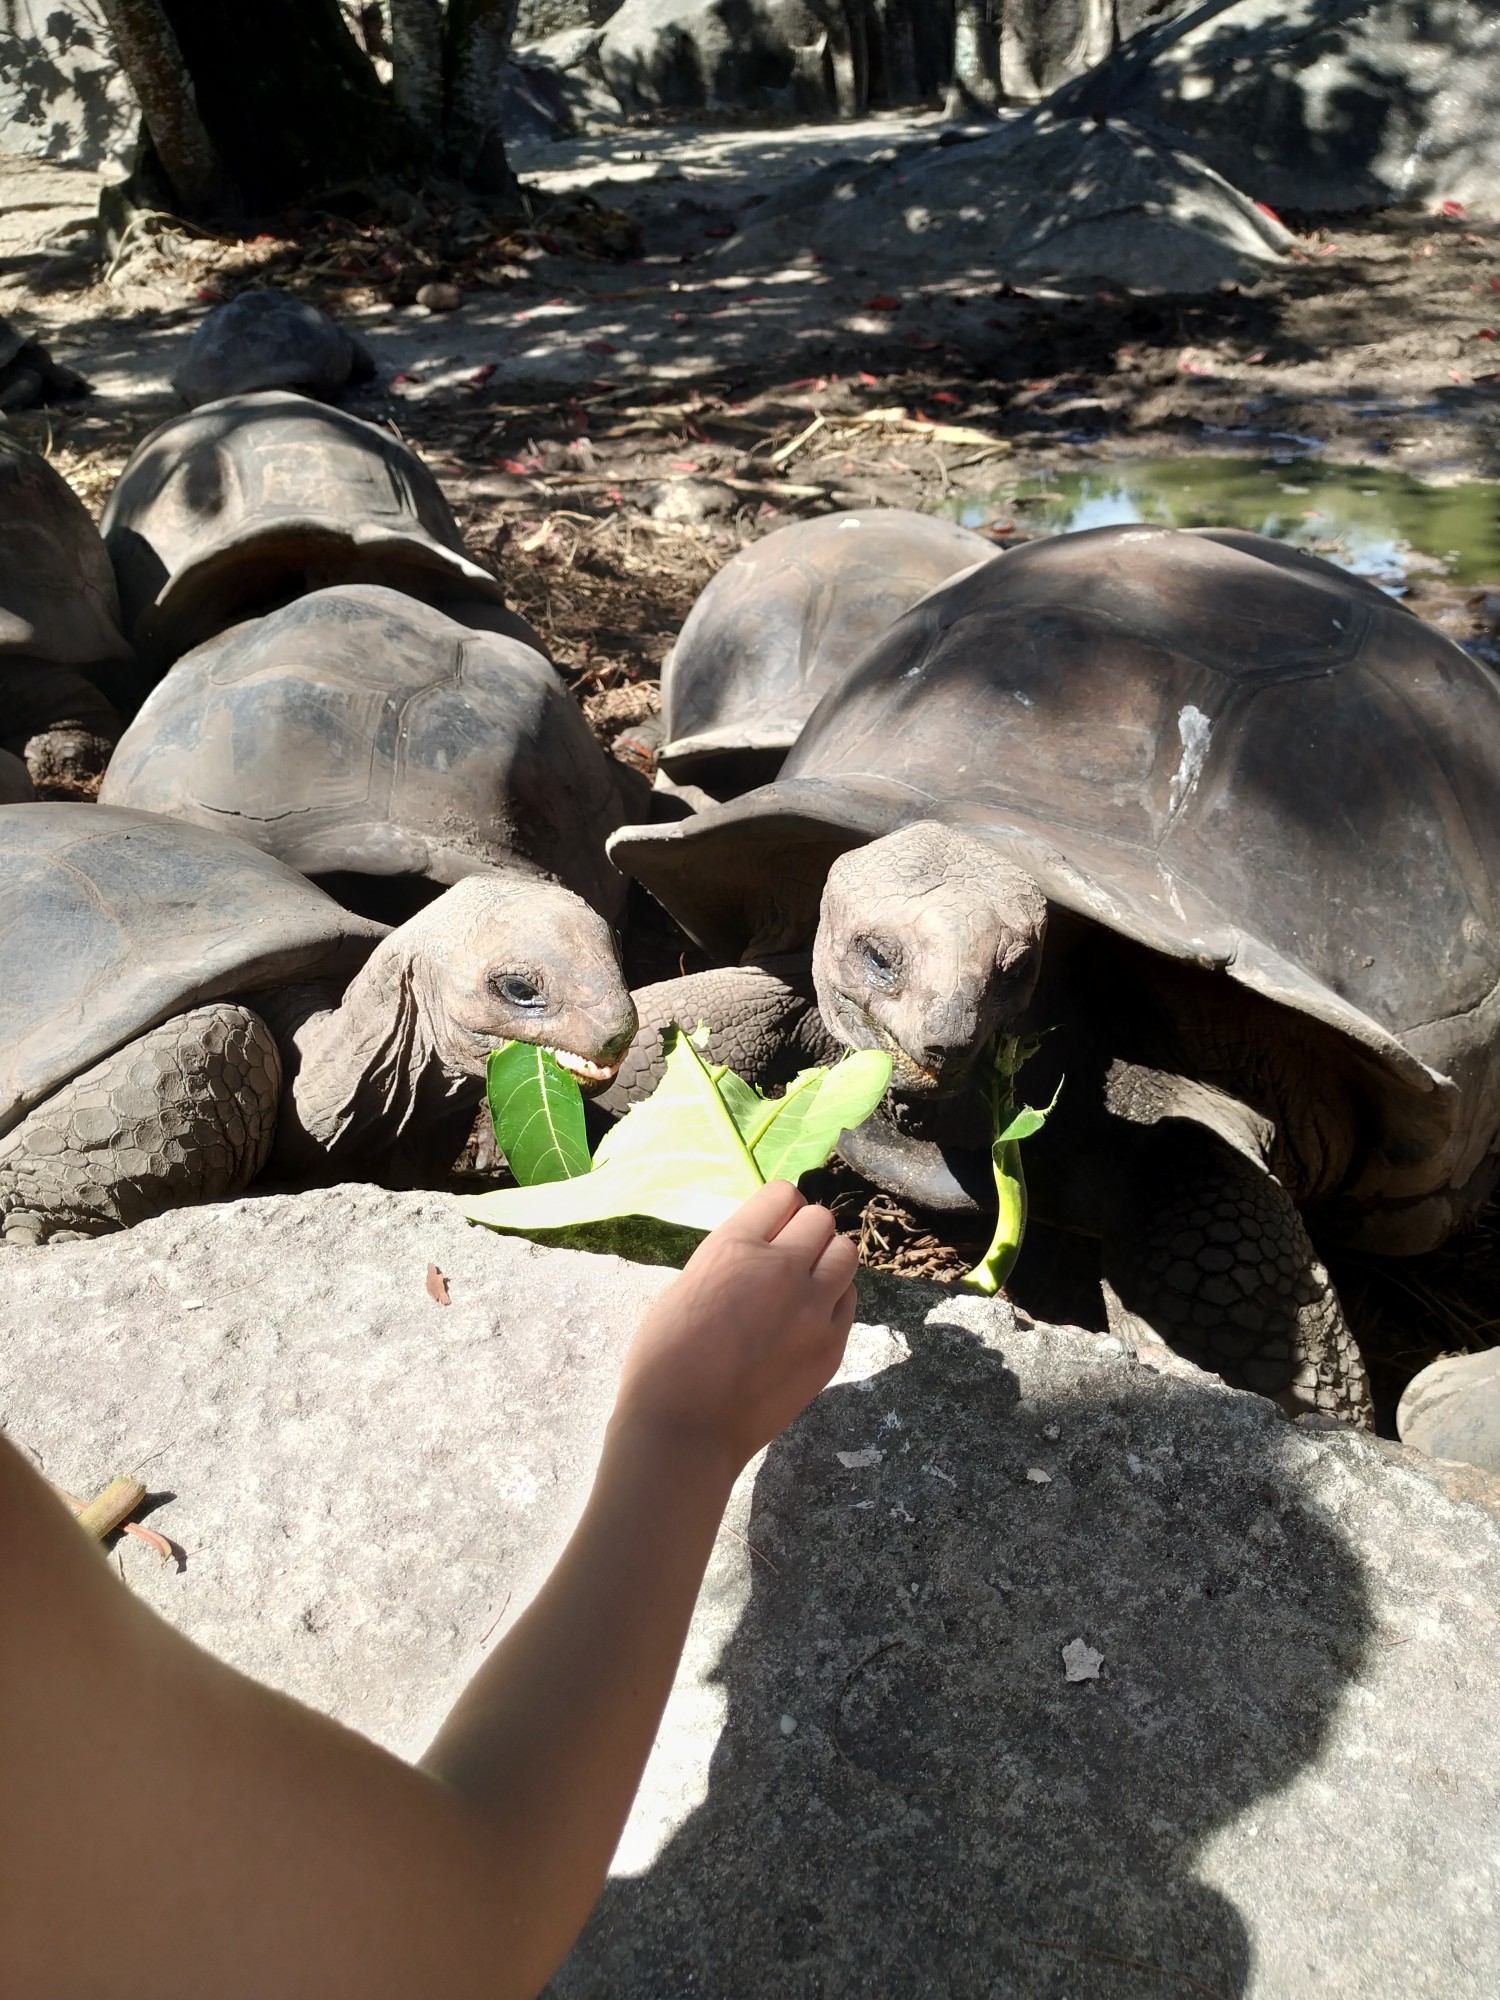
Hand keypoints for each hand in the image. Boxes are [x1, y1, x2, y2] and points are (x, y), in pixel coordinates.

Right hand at [613, 1181, 857, 1476]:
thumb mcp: (685, 1287)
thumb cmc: (663, 1361)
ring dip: (827, 1261)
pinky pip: (849, 1300)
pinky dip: (834, 1300)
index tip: (771, 1227)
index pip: (781, 1194)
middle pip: (820, 1219)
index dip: (777, 1209)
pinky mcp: (832, 1346)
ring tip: (805, 1286)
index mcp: (734, 1247)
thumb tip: (761, 1250)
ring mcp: (814, 1309)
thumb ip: (730, 1261)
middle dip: (805, 1233)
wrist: (686, 1430)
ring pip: (845, 1254)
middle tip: (787, 1260)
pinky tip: (810, 1320)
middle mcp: (781, 1268)